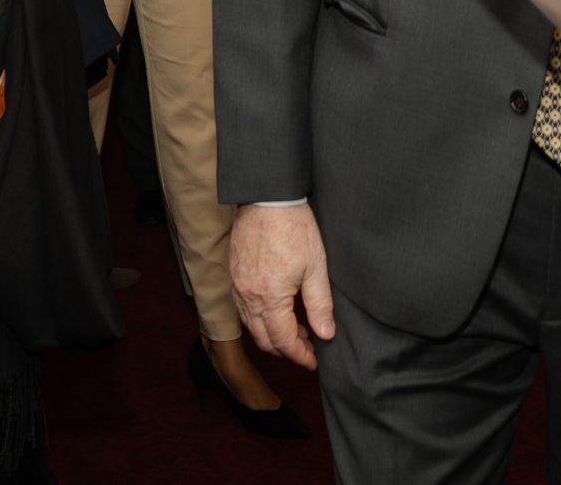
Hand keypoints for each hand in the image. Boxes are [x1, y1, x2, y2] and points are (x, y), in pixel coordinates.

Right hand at [230, 203, 335, 370]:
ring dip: (272, 336)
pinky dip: (259, 320)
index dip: (300, 355)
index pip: (283, 341)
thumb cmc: (294, 228)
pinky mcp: (234, 276)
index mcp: (270, 298)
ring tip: (296, 331)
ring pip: (251, 327)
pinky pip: (243, 310)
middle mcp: (248, 297)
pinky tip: (276, 312)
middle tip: (308, 348)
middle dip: (286, 350)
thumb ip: (320, 304)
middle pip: (264, 340)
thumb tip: (326, 334)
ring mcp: (237, 287)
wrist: (267, 198)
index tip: (314, 361)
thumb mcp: (316, 266)